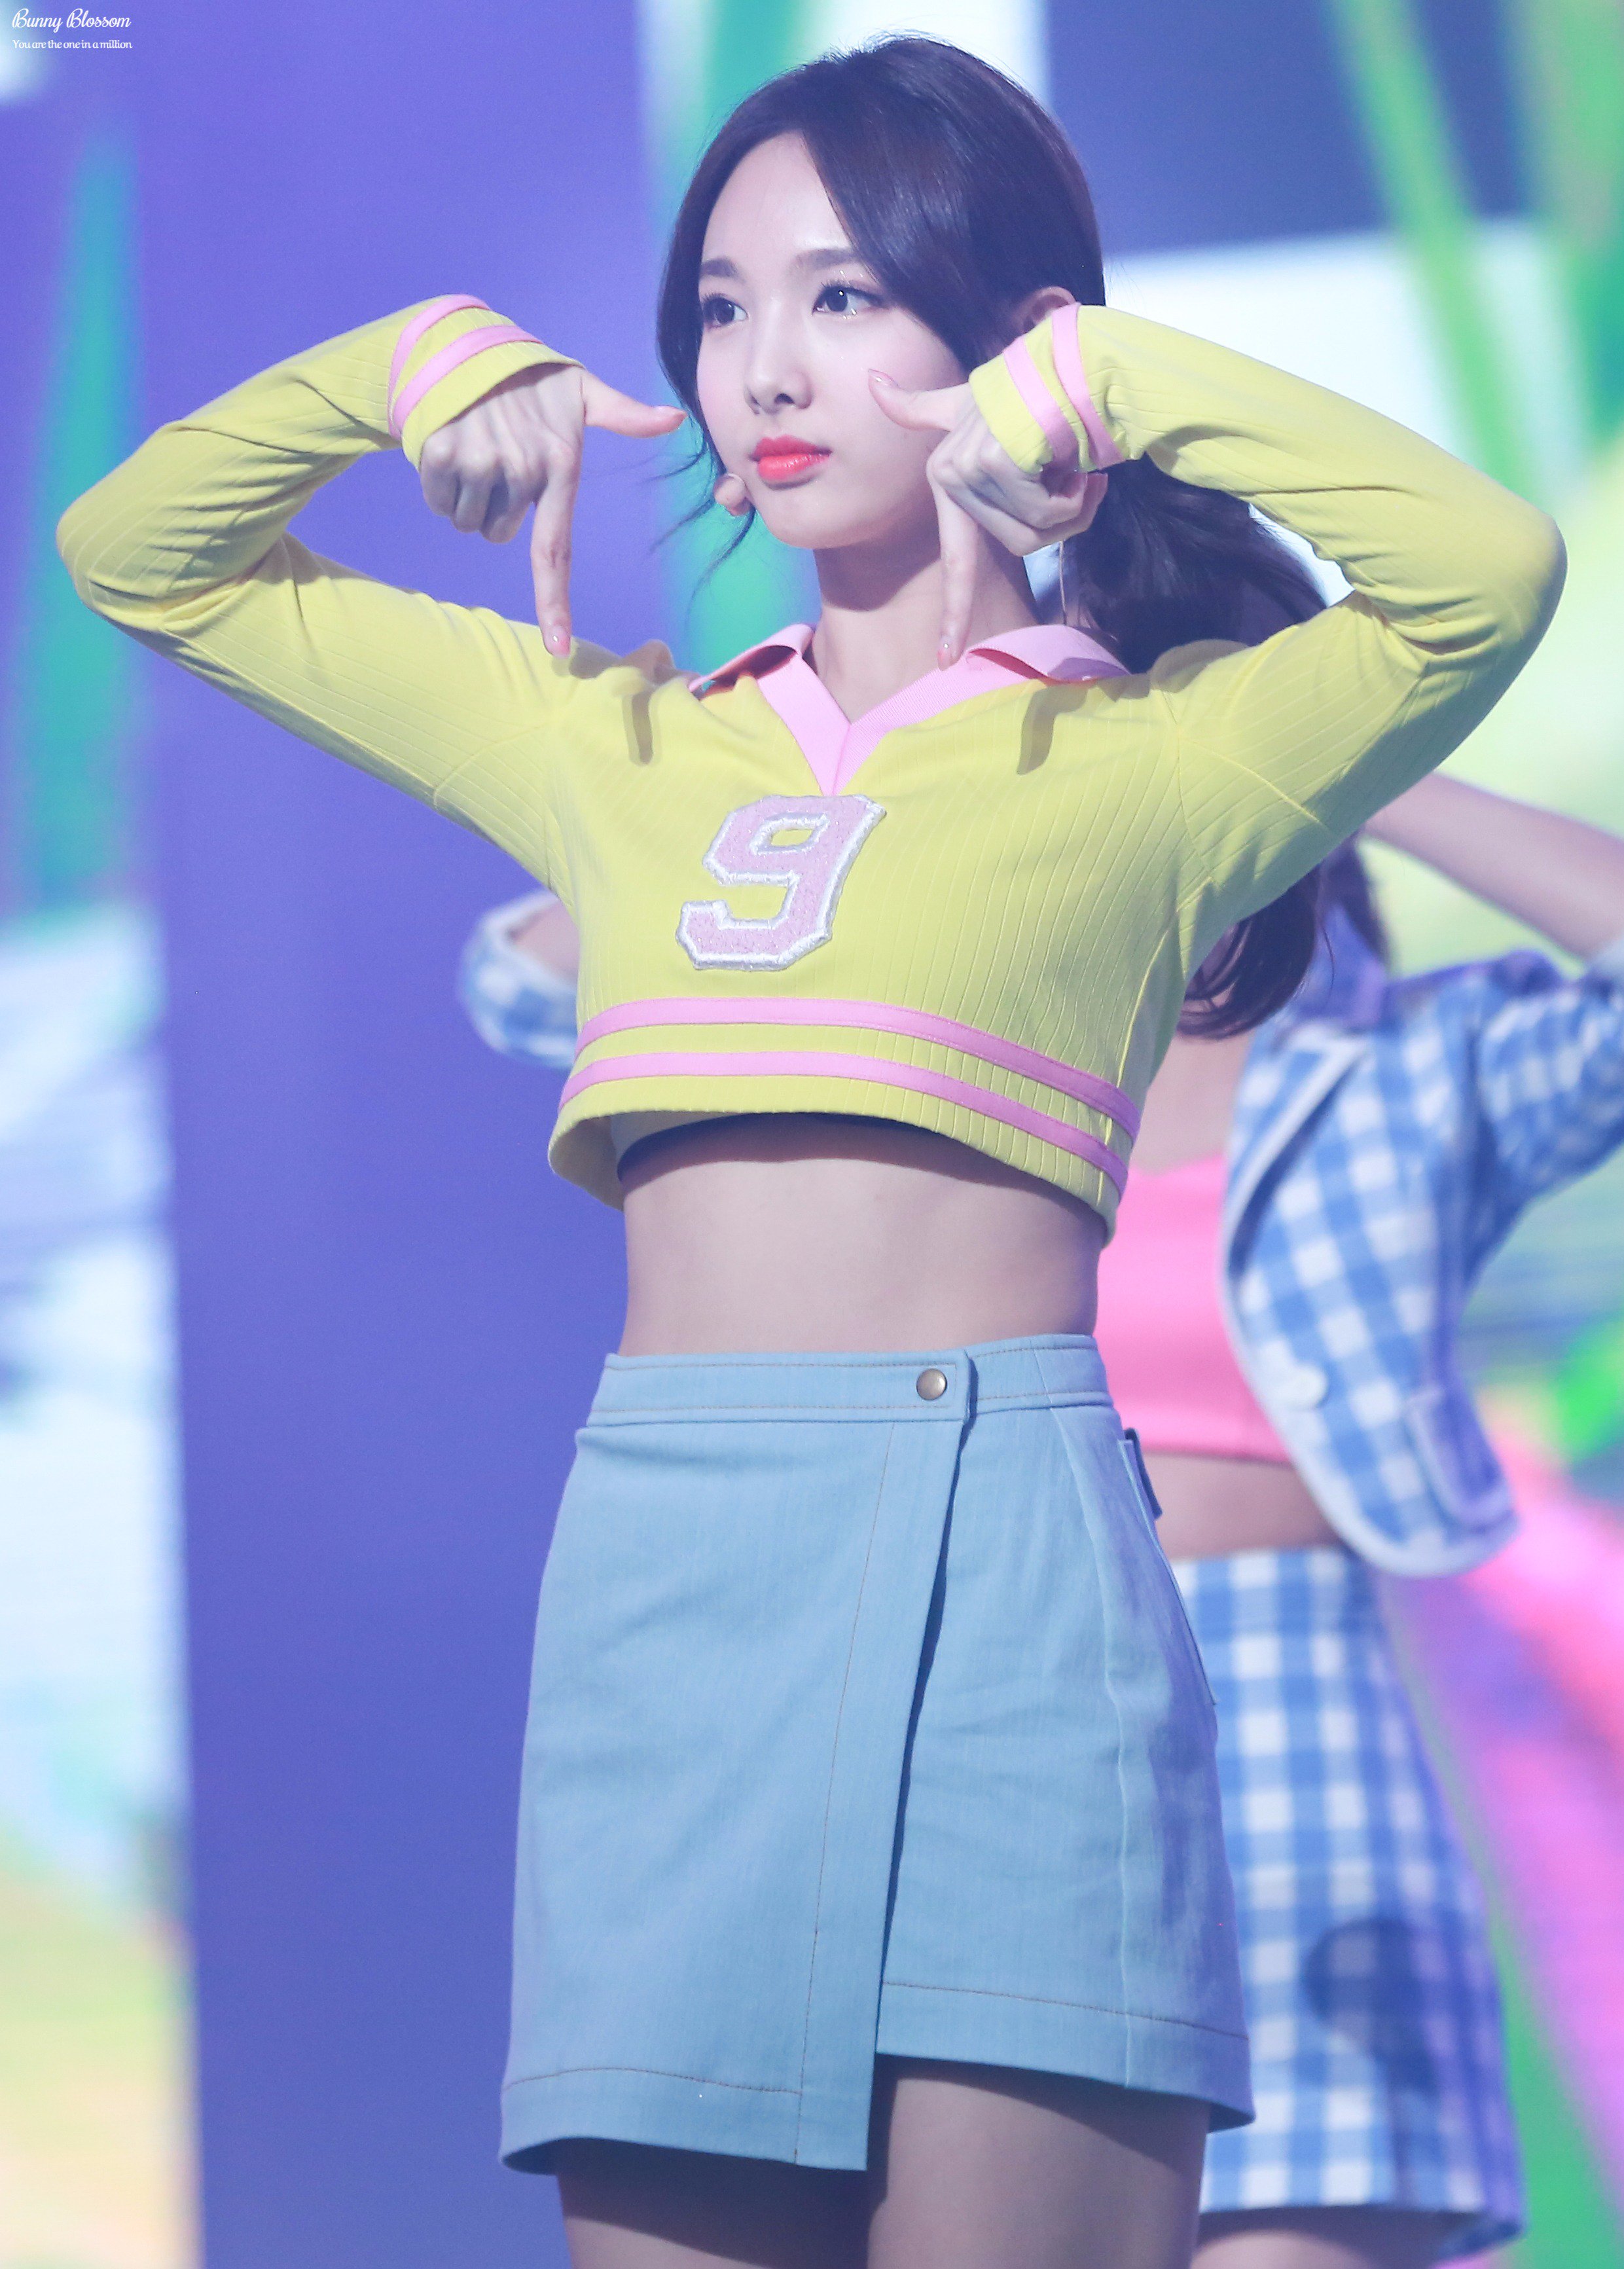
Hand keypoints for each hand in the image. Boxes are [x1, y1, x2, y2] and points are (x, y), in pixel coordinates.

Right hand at [418, 365, 683, 654]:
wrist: (466, 342)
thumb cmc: (531, 378)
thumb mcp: (580, 390)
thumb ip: (623, 413)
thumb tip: (674, 419)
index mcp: (558, 467)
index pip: (555, 549)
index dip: (554, 602)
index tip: (557, 646)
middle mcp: (521, 470)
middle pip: (498, 536)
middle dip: (495, 508)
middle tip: (499, 460)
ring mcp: (479, 463)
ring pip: (466, 524)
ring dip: (466, 496)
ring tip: (477, 449)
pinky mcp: (441, 453)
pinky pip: (439, 502)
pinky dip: (439, 484)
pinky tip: (452, 447)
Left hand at [871, 372, 1105, 664]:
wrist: (1066, 356)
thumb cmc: (1026, 384)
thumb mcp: (970, 402)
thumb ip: (922, 408)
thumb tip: (873, 383)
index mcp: (946, 478)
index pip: (955, 560)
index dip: (952, 614)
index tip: (946, 661)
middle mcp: (950, 475)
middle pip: (1017, 545)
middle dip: (1060, 520)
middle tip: (1077, 480)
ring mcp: (969, 469)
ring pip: (1033, 532)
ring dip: (1070, 505)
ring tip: (1071, 462)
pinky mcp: (994, 462)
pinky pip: (1044, 510)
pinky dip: (1071, 489)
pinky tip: (1069, 453)